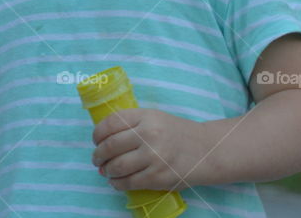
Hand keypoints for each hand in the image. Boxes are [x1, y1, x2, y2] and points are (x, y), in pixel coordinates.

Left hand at [91, 108, 208, 191]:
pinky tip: (116, 181)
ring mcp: (154, 157)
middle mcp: (149, 135)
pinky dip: (117, 183)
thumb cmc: (176, 133)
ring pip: (117, 166)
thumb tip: (102, 140)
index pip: (111, 123)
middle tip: (96, 159)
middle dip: (98, 155)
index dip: (97, 133)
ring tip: (106, 171)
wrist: (205, 150)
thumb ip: (132, 123)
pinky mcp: (158, 177)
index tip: (95, 140)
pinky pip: (129, 182)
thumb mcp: (155, 118)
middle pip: (110, 146)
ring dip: (106, 170)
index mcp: (146, 116)